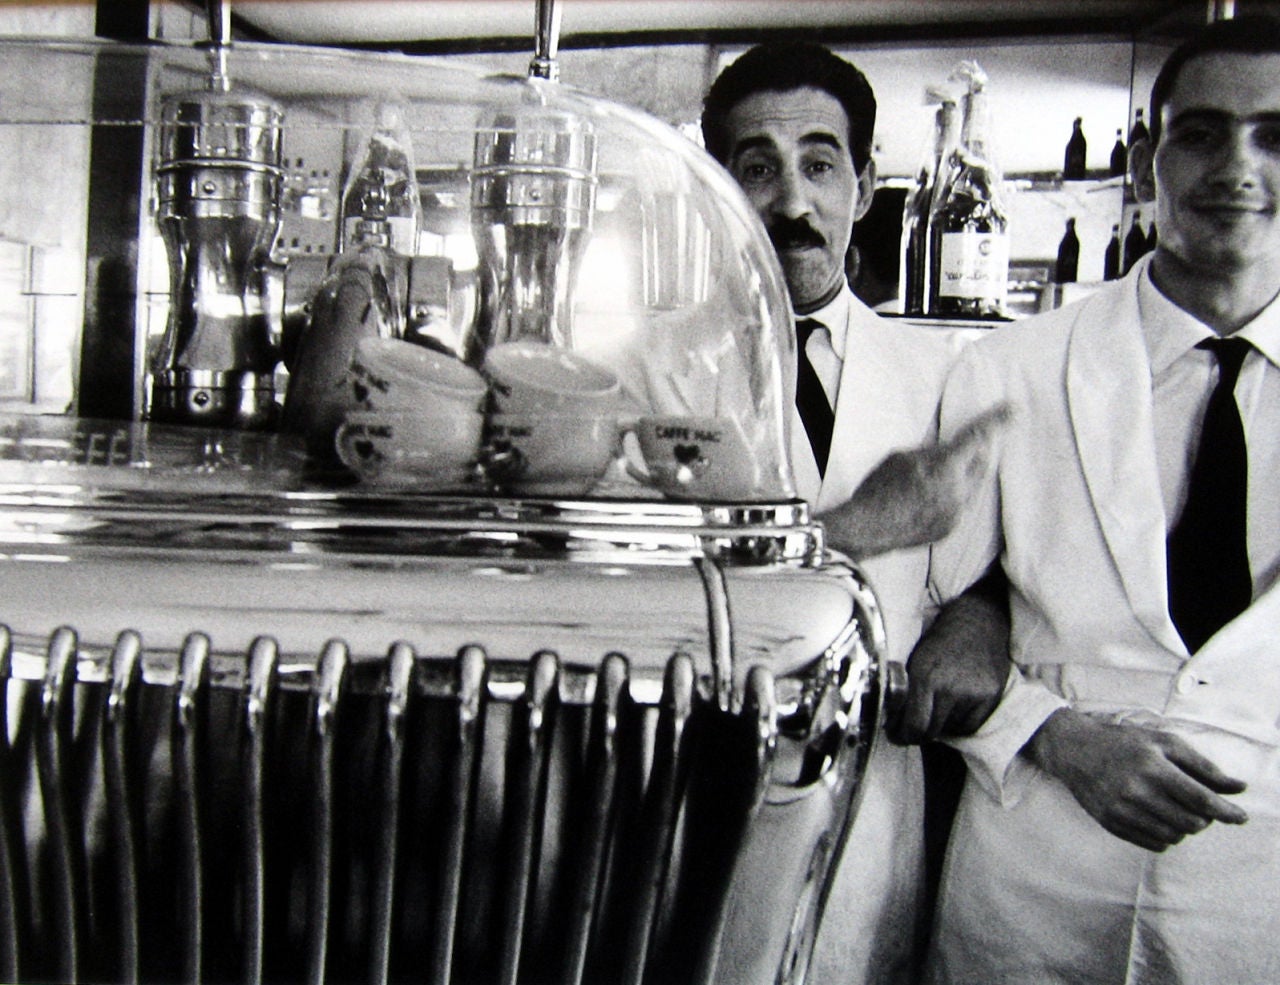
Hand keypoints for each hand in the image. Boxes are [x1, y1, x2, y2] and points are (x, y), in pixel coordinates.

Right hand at [820, 402, 1010, 559]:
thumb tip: (947, 453)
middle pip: (982, 463)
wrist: (865, 530)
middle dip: (979, 451)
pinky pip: (961, 505)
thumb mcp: (901, 457)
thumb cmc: (878, 490)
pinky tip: (930, 496)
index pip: (977, 438)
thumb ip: (931, 453)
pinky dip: (953, 495)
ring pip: (973, 486)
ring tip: (940, 473)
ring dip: (965, 475)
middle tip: (971, 444)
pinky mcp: (950, 530)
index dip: (997, 422)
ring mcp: (956, 514)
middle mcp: (957, 492)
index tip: (1013, 409)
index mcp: (945, 467)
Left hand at [888, 567, 1009, 744]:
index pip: (914, 725)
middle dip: (918, 732)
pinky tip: (955, 706)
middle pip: (931, 732)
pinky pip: (969, 726)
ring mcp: (974, 694)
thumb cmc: (939, 642)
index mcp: (925, 675)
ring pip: (949, 730)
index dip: (903, 735)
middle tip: (912, 727)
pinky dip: (959, 723)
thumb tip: (891, 722)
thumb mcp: (914, 660)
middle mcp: (951, 687)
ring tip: (937, 706)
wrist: (978, 623)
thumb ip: (904, 690)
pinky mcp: (991, 697)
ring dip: (939, 724)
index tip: (897, 734)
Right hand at [1025, 707, 1248, 851]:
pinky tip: (1160, 819)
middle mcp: (1136, 792)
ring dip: (1184, 828)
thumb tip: (1238, 788)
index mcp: (1152, 767)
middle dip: (1204, 818)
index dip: (1226, 812)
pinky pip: (1153, 844)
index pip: (1200, 800)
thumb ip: (1202, 765)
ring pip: (1174, 836)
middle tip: (1198, 806)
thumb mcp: (1164, 742)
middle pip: (1190, 823)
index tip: (1241, 817)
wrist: (1074, 749)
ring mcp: (1121, 811)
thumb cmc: (1123, 742)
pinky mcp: (1111, 824)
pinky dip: (1166, 836)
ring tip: (1177, 810)